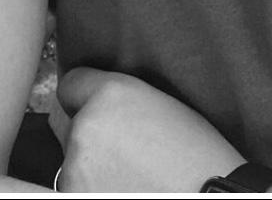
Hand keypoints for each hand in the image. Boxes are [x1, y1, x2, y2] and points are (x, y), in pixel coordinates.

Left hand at [50, 67, 242, 192]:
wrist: (205, 195)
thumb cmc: (197, 154)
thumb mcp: (163, 105)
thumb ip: (121, 100)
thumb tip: (99, 106)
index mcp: (111, 94)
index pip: (70, 84)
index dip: (84, 95)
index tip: (93, 104)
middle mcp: (85, 127)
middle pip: (66, 124)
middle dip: (84, 130)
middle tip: (118, 146)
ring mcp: (74, 169)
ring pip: (71, 161)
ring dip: (89, 166)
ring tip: (129, 174)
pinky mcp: (73, 197)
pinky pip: (75, 188)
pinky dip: (93, 190)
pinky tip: (126, 188)